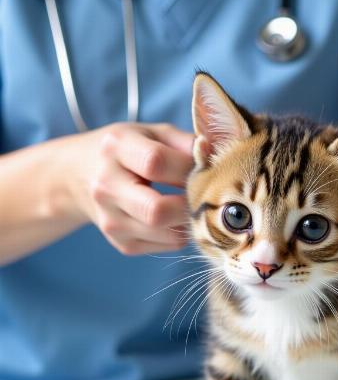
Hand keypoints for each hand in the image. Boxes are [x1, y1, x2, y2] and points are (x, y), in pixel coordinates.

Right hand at [64, 122, 193, 254]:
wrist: (80, 176)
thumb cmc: (130, 150)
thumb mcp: (153, 133)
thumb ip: (186, 142)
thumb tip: (215, 153)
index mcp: (116, 149)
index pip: (155, 163)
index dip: (187, 167)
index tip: (203, 168)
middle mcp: (106, 187)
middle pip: (156, 210)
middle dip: (189, 205)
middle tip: (202, 195)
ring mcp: (110, 220)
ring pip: (167, 234)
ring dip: (189, 221)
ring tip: (192, 205)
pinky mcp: (121, 243)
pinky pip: (166, 245)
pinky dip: (180, 232)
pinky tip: (177, 216)